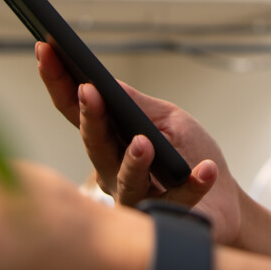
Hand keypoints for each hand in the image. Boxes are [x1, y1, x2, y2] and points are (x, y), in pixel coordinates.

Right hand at [36, 42, 243, 244]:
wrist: (224, 201)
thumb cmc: (189, 155)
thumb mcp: (167, 120)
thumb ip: (138, 106)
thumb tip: (105, 81)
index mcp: (109, 141)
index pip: (76, 110)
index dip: (58, 81)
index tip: (46, 49)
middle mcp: (112, 172)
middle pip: (95, 145)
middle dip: (90, 117)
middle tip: (88, 90)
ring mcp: (137, 200)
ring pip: (126, 182)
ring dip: (134, 162)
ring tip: (143, 143)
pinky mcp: (168, 220)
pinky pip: (180, 201)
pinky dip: (194, 184)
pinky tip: (205, 169)